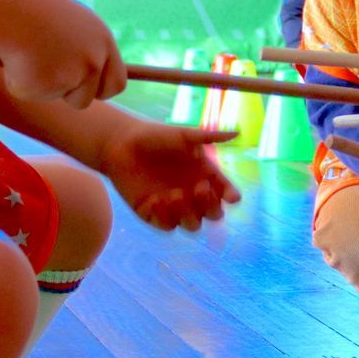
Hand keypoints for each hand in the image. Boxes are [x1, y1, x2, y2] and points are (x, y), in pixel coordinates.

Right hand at [0, 0, 127, 109]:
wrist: (8, 7)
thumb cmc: (33, 10)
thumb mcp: (65, 24)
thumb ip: (79, 47)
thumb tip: (81, 70)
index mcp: (102, 40)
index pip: (117, 81)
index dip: (101, 89)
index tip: (87, 88)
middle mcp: (94, 58)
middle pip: (91, 97)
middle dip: (75, 96)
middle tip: (53, 78)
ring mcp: (74, 74)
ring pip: (61, 97)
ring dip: (46, 87)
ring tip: (29, 59)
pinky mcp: (50, 86)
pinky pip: (34, 94)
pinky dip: (23, 83)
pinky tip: (16, 61)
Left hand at [99, 121, 240, 231]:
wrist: (121, 143)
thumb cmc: (155, 136)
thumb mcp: (183, 135)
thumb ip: (208, 137)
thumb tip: (237, 132)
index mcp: (204, 176)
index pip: (225, 192)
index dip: (230, 196)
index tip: (230, 195)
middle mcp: (192, 194)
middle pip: (213, 214)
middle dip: (211, 206)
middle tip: (200, 189)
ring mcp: (174, 207)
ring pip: (193, 225)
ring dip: (188, 213)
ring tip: (173, 194)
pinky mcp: (153, 215)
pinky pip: (166, 225)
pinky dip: (164, 216)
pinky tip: (156, 199)